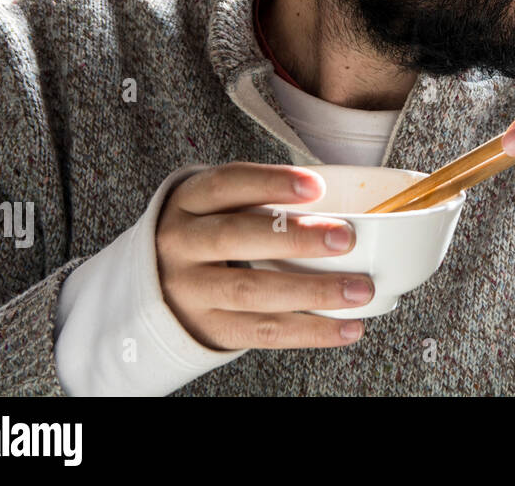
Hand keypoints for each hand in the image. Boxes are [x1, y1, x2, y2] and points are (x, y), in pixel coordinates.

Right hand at [156, 162, 373, 350]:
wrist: (155, 285)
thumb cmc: (210, 232)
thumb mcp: (220, 204)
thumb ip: (262, 198)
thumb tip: (342, 202)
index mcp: (188, 201)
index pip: (227, 184)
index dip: (271, 182)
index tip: (317, 186)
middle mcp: (181, 244)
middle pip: (235, 237)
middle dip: (294, 238)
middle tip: (345, 239)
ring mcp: (190, 290)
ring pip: (251, 291)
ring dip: (312, 291)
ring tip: (359, 289)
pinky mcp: (208, 328)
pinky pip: (262, 332)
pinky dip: (311, 331)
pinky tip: (348, 327)